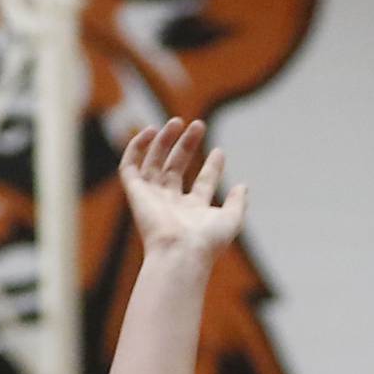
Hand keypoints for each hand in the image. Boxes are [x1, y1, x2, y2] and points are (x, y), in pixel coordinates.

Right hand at [120, 119, 247, 258]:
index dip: (211, 166)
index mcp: (193, 212)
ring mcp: (152, 197)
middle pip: (177, 168)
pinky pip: (130, 166)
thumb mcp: (231, 220)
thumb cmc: (207, 241)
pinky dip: (136, 147)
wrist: (181, 252)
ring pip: (155, 162)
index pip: (202, 183)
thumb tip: (243, 186)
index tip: (220, 151)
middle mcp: (171, 204)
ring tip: (178, 122)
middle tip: (199, 125)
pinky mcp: (134, 193)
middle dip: (187, 146)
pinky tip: (150, 131)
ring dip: (165, 141)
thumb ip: (237, 203)